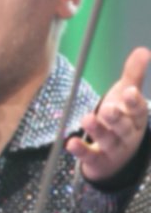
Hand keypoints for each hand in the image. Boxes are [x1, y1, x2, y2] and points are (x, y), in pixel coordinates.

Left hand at [68, 45, 149, 181]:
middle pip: (124, 127)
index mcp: (137, 119)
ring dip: (97, 131)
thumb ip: (133, 75)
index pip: (139, 111)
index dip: (134, 102)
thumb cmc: (122, 120)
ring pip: (107, 141)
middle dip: (116, 118)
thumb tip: (143, 50)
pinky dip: (81, 151)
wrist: (115, 158)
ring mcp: (113, 150)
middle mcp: (128, 135)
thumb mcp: (126, 98)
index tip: (129, 91)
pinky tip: (70, 143)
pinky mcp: (98, 162)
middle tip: (107, 109)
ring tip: (87, 119)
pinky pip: (90, 157)